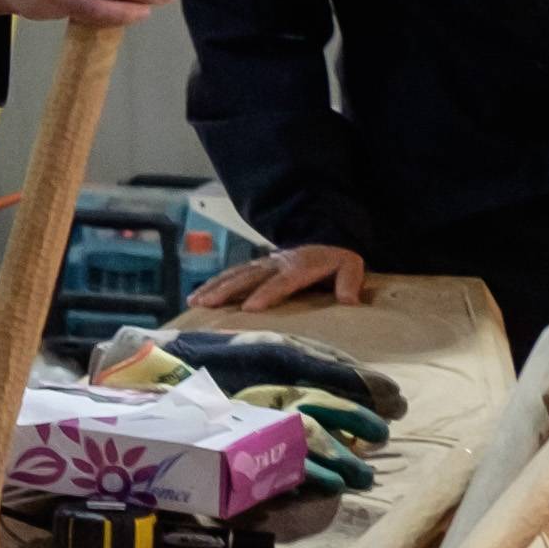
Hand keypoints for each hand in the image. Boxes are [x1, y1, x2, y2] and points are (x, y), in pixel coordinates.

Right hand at [193, 244, 372, 313]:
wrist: (324, 240)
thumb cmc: (336, 260)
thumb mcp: (351, 266)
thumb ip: (349, 282)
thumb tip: (349, 301)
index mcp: (300, 266)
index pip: (282, 281)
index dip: (266, 294)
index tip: (249, 308)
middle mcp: (277, 263)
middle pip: (250, 277)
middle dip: (228, 290)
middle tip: (209, 304)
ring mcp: (263, 263)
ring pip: (235, 274)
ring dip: (215, 287)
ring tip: (197, 301)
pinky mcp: (255, 267)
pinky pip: (231, 274)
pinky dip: (213, 284)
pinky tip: (197, 296)